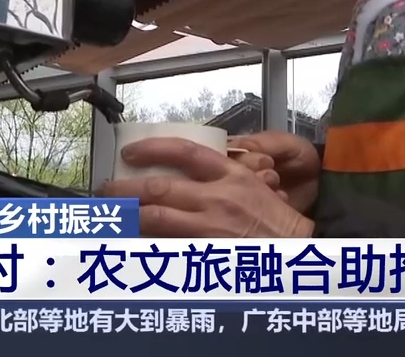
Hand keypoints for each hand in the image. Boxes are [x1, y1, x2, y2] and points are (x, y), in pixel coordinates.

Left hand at [97, 137, 313, 238]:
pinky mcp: (205, 254)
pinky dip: (145, 245)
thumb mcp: (256, 184)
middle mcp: (216, 199)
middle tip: (107, 189)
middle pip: (158, 189)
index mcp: (230, 175)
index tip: (130, 152)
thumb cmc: (278, 221)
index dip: (152, 148)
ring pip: (154, 220)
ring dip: (127, 217)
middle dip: (125, 189)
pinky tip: (130, 244)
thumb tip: (188, 171)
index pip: (184, 152)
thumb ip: (224, 175)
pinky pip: (167, 248)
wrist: (297, 252)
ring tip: (111, 216)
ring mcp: (209, 228)